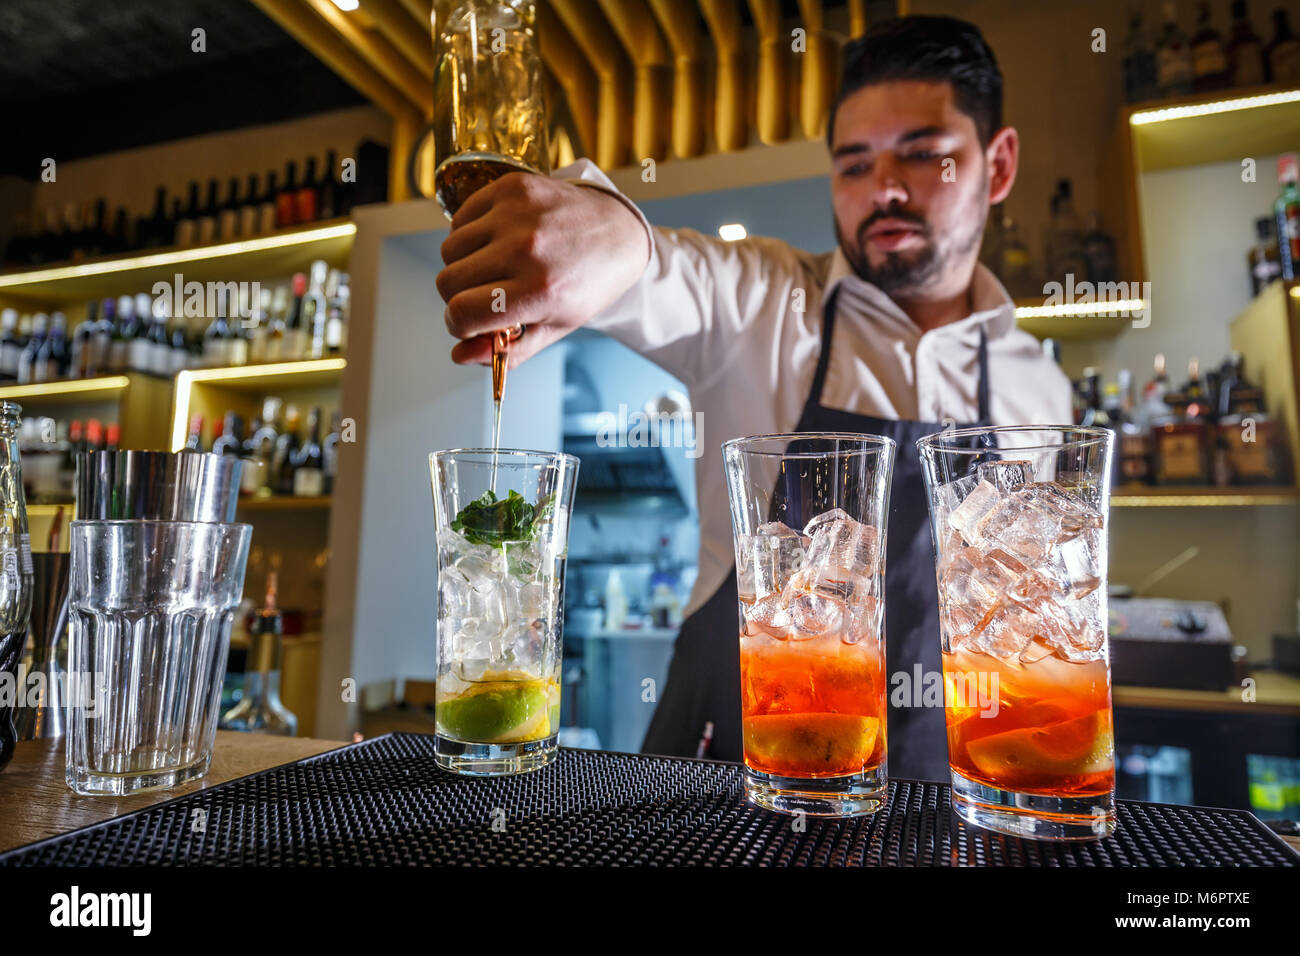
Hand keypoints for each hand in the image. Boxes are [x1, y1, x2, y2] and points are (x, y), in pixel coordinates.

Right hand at [436, 172, 649, 366]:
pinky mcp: (511, 186)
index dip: (459, 325)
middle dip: (458, 297)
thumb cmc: (586, 284)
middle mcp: (526, 248)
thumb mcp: (554, 327)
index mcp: (539, 290)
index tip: (470, 323)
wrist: (619, 231)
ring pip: (449, 249)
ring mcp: (517, 213)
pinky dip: (469, 234)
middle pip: (447, 282)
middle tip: (483, 295)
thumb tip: (458, 354)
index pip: (462, 314)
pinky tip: (495, 241)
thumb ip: (506, 350)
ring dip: (462, 264)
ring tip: (493, 266)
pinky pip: (460, 219)